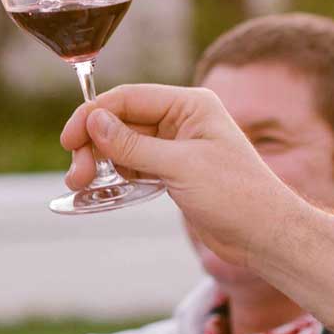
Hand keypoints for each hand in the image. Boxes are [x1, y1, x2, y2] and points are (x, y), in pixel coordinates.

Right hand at [60, 84, 300, 266]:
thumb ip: (133, 145)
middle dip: (94, 145)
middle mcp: (182, 120)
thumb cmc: (235, 195)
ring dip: (100, 162)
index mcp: (190, 105)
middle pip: (122, 121)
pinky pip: (134, 166)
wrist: (264, 234)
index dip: (94, 115)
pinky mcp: (173, 171)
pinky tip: (101, 190)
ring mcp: (176, 146)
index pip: (128, 98)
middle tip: (77, 175)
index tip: (69, 140)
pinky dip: (116, 176)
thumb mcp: (180, 167)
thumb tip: (94, 122)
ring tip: (82, 185)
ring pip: (124, 146)